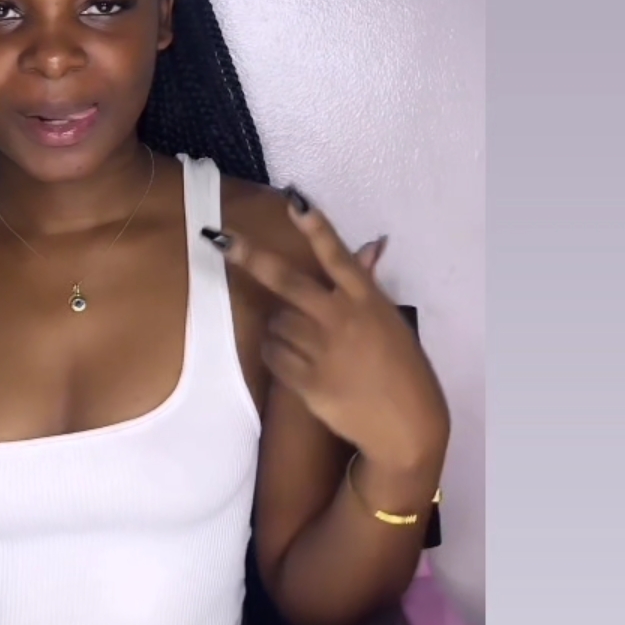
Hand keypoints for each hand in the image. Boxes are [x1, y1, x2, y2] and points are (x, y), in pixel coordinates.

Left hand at [214, 200, 448, 471]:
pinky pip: (273, 357)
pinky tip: (287, 358)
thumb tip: (370, 245)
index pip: (337, 255)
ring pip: (276, 323)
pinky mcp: (308, 382)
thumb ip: (367, 283)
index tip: (294, 199)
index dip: (315, 226)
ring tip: (294, 337)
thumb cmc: (404, 370)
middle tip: (219, 240)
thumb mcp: (390, 322)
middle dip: (250, 257)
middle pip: (287, 280)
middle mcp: (341, 319)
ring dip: (276, 325)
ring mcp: (322, 351)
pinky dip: (274, 353)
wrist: (406, 426)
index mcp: (367, 300)